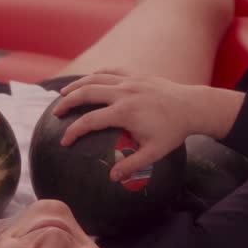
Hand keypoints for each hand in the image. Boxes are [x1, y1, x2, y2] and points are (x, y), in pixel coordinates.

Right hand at [54, 71, 239, 182]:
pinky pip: (109, 71)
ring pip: (94, 78)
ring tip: (62, 95)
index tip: (64, 142)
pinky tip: (87, 82)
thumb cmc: (173, 131)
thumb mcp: (154, 153)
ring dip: (76, 86)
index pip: (91, 121)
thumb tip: (112, 177)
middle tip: (55, 113)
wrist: (192, 106)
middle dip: (67, 102)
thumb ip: (132, 164)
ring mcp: (129, 80)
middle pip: (86, 92)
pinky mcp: (135, 75)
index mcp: (125, 112)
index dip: (74, 131)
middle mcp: (124, 92)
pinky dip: (94, 75)